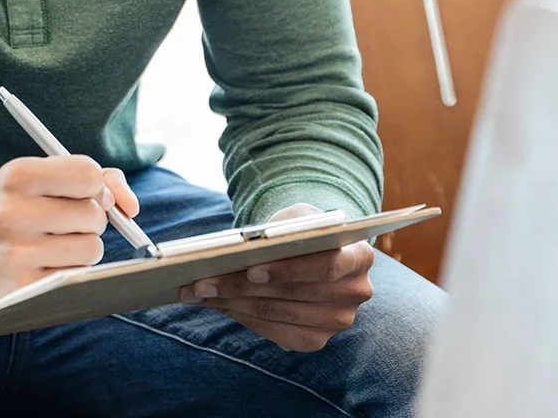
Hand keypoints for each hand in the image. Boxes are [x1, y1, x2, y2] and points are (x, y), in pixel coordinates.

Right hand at [0, 156, 139, 306]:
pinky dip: (71, 271)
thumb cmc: (3, 210)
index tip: (83, 192)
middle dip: (89, 218)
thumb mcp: (31, 179)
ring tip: (52, 244)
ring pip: (92, 249)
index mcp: (15, 176)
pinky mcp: (23, 288)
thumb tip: (129, 205)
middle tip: (64, 221)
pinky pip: (78, 277)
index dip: (95, 185)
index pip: (88, 174)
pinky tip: (44, 265)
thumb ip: (88, 177)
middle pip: (94, 214)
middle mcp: (12, 213)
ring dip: (82, 247)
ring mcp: (16, 254)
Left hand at [176, 204, 373, 351]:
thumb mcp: (296, 217)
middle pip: (293, 294)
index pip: (327, 267)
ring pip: (277, 315)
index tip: (250, 269)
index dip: (288, 270)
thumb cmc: (301, 230)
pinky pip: (273, 332)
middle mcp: (356, 293)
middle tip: (200, 280)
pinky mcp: (316, 340)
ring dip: (231, 303)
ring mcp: (338, 321)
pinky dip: (241, 317)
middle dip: (241, 287)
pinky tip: (215, 303)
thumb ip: (279, 229)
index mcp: (360, 256)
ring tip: (196, 291)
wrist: (313, 250)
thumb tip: (236, 252)